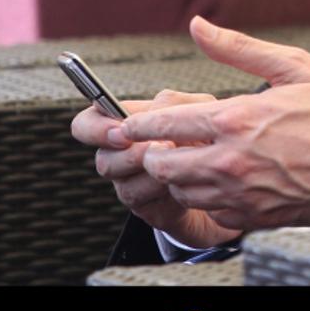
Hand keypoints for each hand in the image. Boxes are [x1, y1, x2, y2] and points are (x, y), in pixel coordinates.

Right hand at [72, 89, 241, 250]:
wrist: (223, 175)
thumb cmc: (206, 135)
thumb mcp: (196, 109)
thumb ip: (173, 104)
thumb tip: (155, 110)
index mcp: (124, 125)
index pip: (87, 124)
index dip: (95, 128)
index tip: (122, 131)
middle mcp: (119, 156)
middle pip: (102, 159)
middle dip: (130, 155)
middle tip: (154, 149)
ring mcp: (129, 183)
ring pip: (122, 182)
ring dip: (151, 170)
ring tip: (178, 161)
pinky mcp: (144, 206)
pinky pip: (142, 200)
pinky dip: (163, 188)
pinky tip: (183, 179)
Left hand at [114, 17, 309, 232]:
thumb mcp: (295, 66)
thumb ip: (240, 48)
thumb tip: (200, 27)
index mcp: (237, 119)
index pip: (167, 122)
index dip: (139, 123)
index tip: (129, 122)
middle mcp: (231, 160)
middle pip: (163, 163)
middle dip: (152, 151)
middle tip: (157, 143)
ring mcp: (242, 193)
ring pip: (182, 190)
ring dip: (176, 175)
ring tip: (187, 160)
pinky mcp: (256, 216)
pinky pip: (211, 211)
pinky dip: (205, 197)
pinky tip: (219, 182)